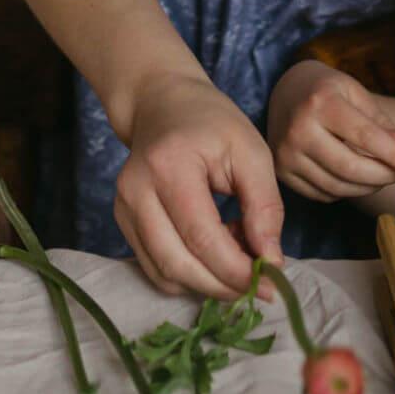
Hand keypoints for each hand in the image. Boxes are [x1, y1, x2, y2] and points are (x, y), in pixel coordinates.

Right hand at [115, 74, 284, 298]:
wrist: (164, 106)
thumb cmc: (214, 125)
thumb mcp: (253, 153)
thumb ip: (265, 207)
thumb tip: (271, 261)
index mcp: (169, 167)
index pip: (201, 237)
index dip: (236, 270)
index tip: (270, 286)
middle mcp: (136, 192)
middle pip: (177, 263)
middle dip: (223, 285)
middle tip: (260, 287)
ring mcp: (123, 209)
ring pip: (164, 273)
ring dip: (208, 283)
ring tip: (239, 259)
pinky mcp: (123, 223)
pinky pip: (155, 267)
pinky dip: (190, 275)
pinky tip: (216, 254)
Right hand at [268, 61, 394, 202]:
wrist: (285, 90)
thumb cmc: (328, 90)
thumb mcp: (358, 95)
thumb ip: (383, 124)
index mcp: (321, 102)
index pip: (366, 137)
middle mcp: (298, 129)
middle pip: (351, 168)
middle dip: (386, 176)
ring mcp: (286, 154)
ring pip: (339, 186)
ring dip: (369, 187)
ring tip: (384, 174)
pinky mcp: (282, 173)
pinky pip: (324, 194)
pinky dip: (347, 191)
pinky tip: (357, 178)